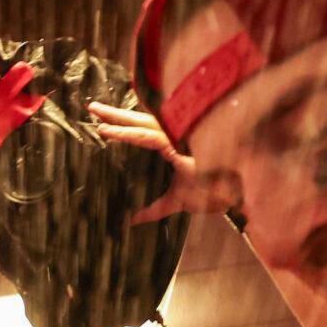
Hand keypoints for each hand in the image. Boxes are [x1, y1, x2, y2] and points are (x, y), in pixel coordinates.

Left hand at [87, 102, 238, 223]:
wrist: (236, 196)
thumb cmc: (212, 193)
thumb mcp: (176, 202)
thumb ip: (154, 209)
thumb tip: (133, 220)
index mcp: (172, 146)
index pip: (144, 131)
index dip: (123, 125)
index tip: (101, 121)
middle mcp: (175, 137)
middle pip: (141, 122)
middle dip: (115, 114)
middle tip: (91, 107)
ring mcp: (179, 139)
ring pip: (144, 125)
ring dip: (119, 120)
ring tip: (96, 118)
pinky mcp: (180, 147)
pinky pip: (150, 138)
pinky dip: (129, 135)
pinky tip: (110, 133)